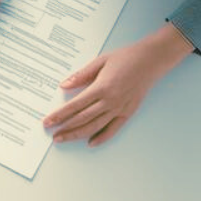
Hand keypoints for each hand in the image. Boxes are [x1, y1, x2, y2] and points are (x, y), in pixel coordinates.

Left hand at [43, 24, 195, 146]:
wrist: (152, 60)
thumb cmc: (126, 57)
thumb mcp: (101, 61)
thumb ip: (81, 75)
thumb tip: (64, 86)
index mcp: (101, 87)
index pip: (75, 105)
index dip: (60, 115)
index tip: (48, 122)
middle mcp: (110, 101)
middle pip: (83, 119)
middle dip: (66, 128)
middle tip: (53, 135)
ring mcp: (120, 108)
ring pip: (95, 126)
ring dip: (78, 134)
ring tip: (64, 139)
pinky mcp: (128, 112)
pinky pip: (113, 129)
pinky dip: (102, 137)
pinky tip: (90, 143)